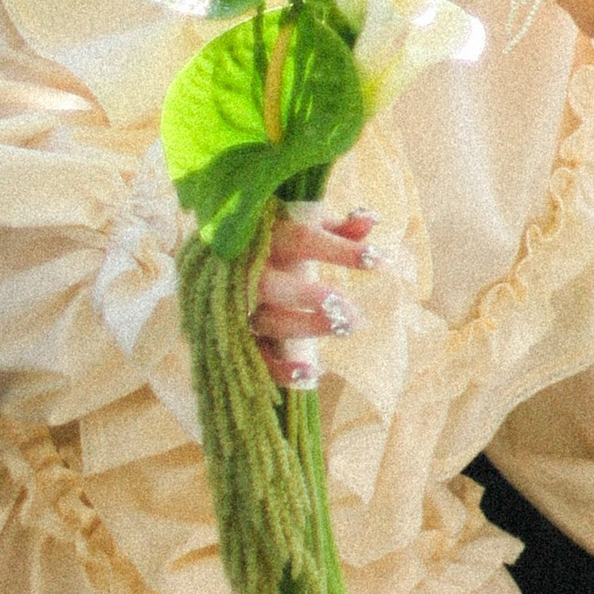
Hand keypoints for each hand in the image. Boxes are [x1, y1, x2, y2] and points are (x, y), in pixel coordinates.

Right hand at [249, 212, 373, 390]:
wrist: (212, 261)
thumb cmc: (270, 242)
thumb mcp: (300, 227)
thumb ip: (335, 228)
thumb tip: (370, 219)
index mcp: (264, 237)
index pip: (302, 239)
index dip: (342, 250)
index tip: (381, 260)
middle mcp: (246, 271)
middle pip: (275, 286)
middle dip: (315, 298)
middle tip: (354, 312)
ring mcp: (237, 306)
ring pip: (267, 321)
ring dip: (307, 327)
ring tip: (346, 328)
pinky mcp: (233, 336)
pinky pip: (254, 356)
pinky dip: (279, 369)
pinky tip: (310, 374)